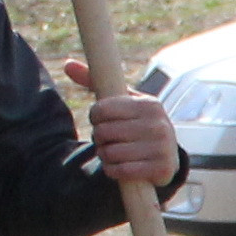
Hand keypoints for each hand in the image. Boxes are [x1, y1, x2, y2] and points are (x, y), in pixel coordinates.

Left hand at [55, 57, 181, 190]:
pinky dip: (112, 170)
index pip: (102, 109)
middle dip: (98, 137)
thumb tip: (68, 64)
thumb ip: (96, 82)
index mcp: (149, 104)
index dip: (94, 117)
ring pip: (110, 153)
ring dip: (104, 155)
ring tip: (110, 151)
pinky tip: (116, 166)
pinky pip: (121, 171)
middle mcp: (158, 124)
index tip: (100, 120)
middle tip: (104, 138)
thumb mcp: (123, 102)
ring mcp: (162, 148)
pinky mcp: (161, 169)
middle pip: (103, 132)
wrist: (167, 155)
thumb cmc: (137, 123)